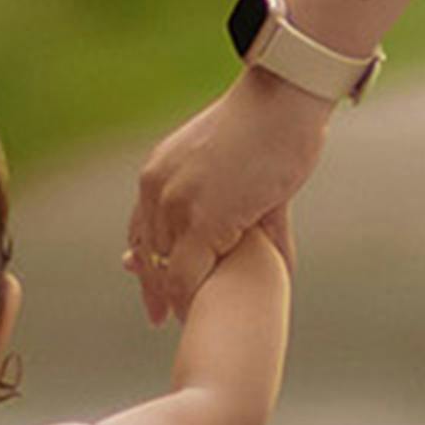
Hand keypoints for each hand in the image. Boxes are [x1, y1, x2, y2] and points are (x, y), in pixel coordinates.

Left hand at [125, 67, 330, 320]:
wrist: (282, 103)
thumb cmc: (267, 128)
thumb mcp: (227, 167)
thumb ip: (223, 203)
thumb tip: (243, 231)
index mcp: (159, 174)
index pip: (142, 229)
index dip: (144, 264)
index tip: (150, 290)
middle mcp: (158, 190)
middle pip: (148, 254)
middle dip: (154, 287)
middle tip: (159, 317)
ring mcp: (177, 207)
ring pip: (164, 270)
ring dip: (174, 298)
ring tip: (186, 321)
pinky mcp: (203, 223)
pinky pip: (185, 277)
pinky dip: (191, 300)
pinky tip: (203, 314)